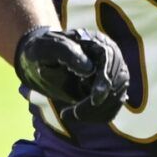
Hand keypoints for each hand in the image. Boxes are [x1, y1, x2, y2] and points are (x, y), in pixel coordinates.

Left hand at [14, 25, 128, 128]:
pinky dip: (96, 115)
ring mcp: (112, 73)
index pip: (111, 60)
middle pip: (118, 82)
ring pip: (116, 98)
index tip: (94, 99)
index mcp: (97, 41)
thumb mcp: (46, 48)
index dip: (105, 81)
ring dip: (95, 112)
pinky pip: (111, 107)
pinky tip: (75, 114)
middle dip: (98, 103)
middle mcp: (111, 56)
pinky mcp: (109, 89)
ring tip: (68, 114)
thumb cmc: (42, 50)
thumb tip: (89, 69)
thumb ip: (66, 53)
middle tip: (71, 113)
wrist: (39, 59)